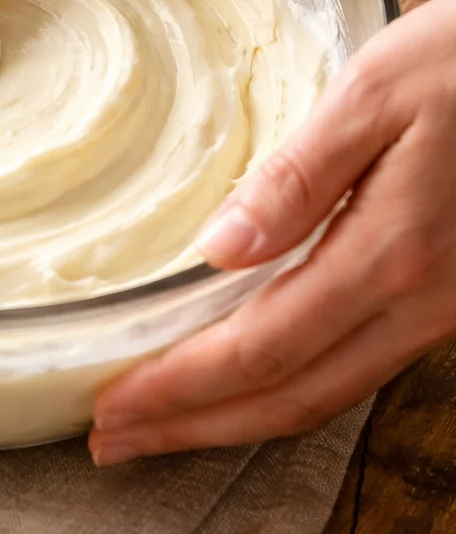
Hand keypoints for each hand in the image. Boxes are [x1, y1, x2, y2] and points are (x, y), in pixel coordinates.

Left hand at [90, 0, 455, 463]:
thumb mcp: (376, 91)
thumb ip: (298, 178)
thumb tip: (216, 251)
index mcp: (391, 254)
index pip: (261, 350)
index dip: (181, 389)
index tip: (112, 408)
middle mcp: (421, 302)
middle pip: (291, 396)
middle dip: (195, 427)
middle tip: (114, 442)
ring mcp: (442, 308)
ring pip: (329, 393)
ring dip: (240, 417)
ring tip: (166, 421)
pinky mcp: (451, 295)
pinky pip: (360, 366)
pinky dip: (291, 385)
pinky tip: (252, 375)